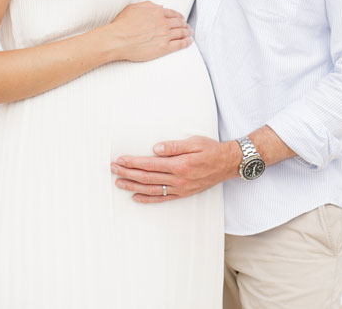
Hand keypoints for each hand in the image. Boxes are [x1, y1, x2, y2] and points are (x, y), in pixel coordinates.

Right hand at [105, 1, 191, 61]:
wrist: (118, 39)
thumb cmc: (122, 25)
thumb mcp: (134, 7)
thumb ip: (148, 6)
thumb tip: (158, 6)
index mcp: (157, 12)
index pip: (173, 13)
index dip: (179, 16)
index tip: (181, 18)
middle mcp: (163, 23)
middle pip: (179, 23)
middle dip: (185, 24)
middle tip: (187, 26)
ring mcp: (164, 35)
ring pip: (181, 33)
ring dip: (187, 32)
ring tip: (190, 33)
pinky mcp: (164, 47)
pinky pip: (179, 44)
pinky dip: (186, 42)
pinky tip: (189, 42)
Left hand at [110, 136, 239, 202]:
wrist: (228, 164)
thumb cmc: (211, 150)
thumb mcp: (195, 142)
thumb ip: (174, 146)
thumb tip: (155, 149)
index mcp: (180, 165)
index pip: (150, 164)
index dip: (133, 162)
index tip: (120, 160)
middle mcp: (178, 179)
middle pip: (147, 177)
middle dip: (128, 173)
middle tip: (113, 169)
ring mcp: (180, 188)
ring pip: (151, 189)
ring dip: (133, 186)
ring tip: (119, 183)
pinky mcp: (183, 193)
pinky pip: (162, 198)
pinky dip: (148, 198)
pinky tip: (136, 197)